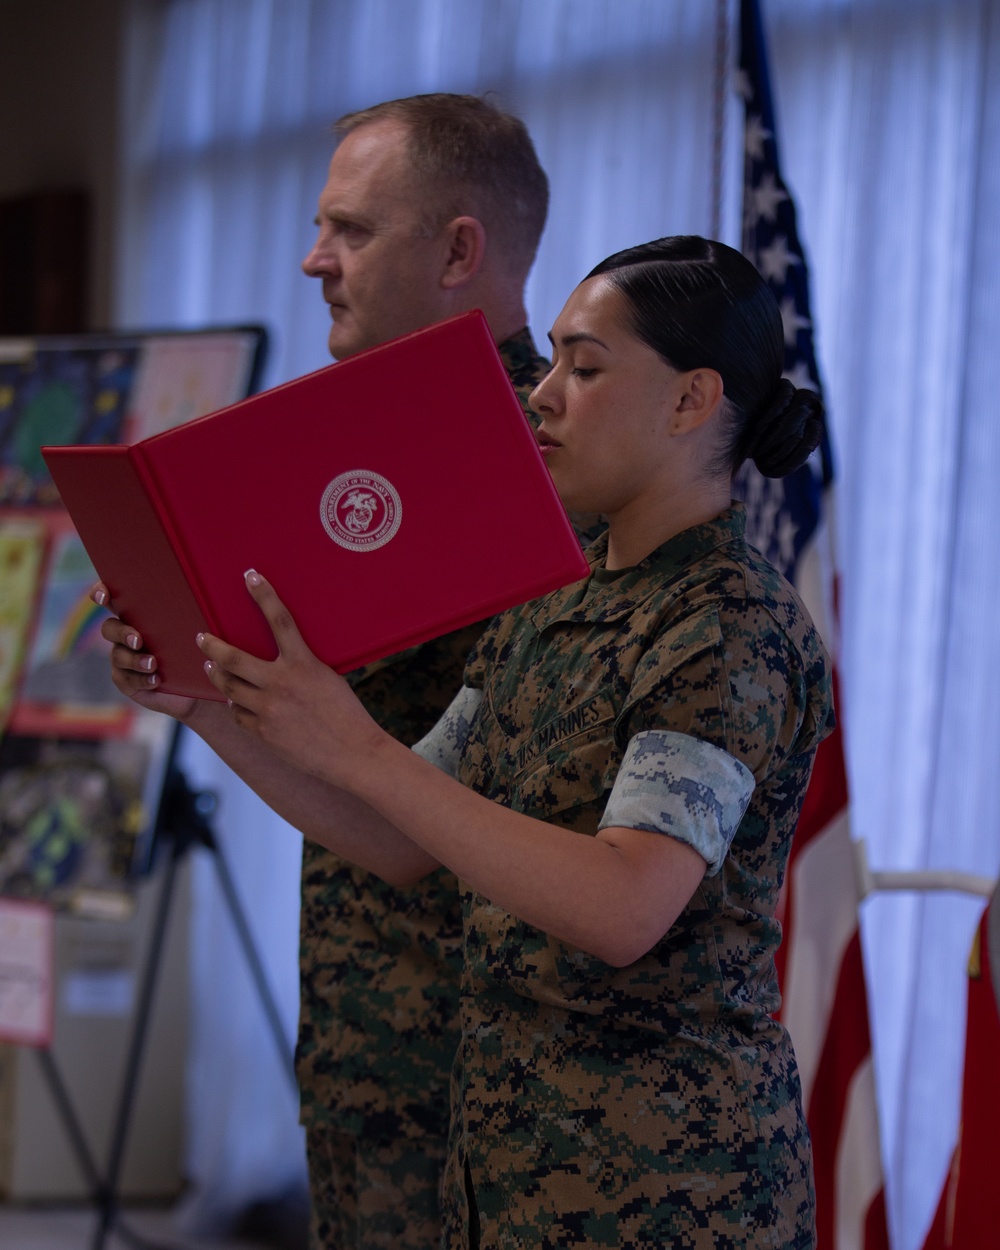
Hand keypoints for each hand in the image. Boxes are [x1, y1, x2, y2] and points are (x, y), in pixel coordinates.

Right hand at [92, 581, 197, 721]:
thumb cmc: (194, 647)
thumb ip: (189, 612)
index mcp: (137, 615)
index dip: (102, 593)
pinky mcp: (126, 680)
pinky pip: (125, 679)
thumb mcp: (192, 628)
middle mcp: (125, 634)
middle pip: (109, 628)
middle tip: (138, 641)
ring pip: (117, 655)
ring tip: (153, 664)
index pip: (112, 599)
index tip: (103, 596)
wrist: (196, 683)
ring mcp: (123, 658)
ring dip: (134, 660)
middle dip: (122, 633)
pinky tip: (156, 680)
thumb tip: (201, 596)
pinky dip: (141, 679)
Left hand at [196, 570, 383, 786]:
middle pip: (233, 658)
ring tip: (210, 668)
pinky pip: (238, 714)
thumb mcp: (327, 679)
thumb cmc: (347, 715)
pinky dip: (235, 706)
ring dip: (216, 674)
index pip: (280, 620)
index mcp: (303, 664)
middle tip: (201, 638)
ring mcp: (269, 709)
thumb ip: (301, 665)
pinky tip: (236, 702)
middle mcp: (281, 684)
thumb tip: (282, 658)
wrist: (353, 754)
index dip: (264, 595)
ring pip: (228, 686)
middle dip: (212, 646)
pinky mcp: (263, 732)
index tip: (250, 576)